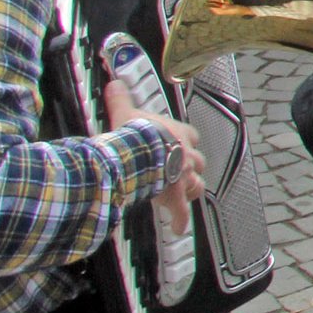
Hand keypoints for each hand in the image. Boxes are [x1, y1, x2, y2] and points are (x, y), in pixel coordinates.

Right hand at [103, 79, 204, 235]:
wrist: (137, 155)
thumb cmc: (135, 135)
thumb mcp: (127, 112)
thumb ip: (121, 98)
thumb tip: (114, 84)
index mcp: (178, 135)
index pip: (190, 135)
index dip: (185, 139)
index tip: (179, 142)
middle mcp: (186, 156)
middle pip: (198, 161)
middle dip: (191, 165)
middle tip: (181, 170)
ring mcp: (183, 178)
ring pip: (197, 185)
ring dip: (191, 189)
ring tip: (183, 195)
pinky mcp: (175, 197)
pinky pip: (181, 212)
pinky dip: (179, 220)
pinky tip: (177, 228)